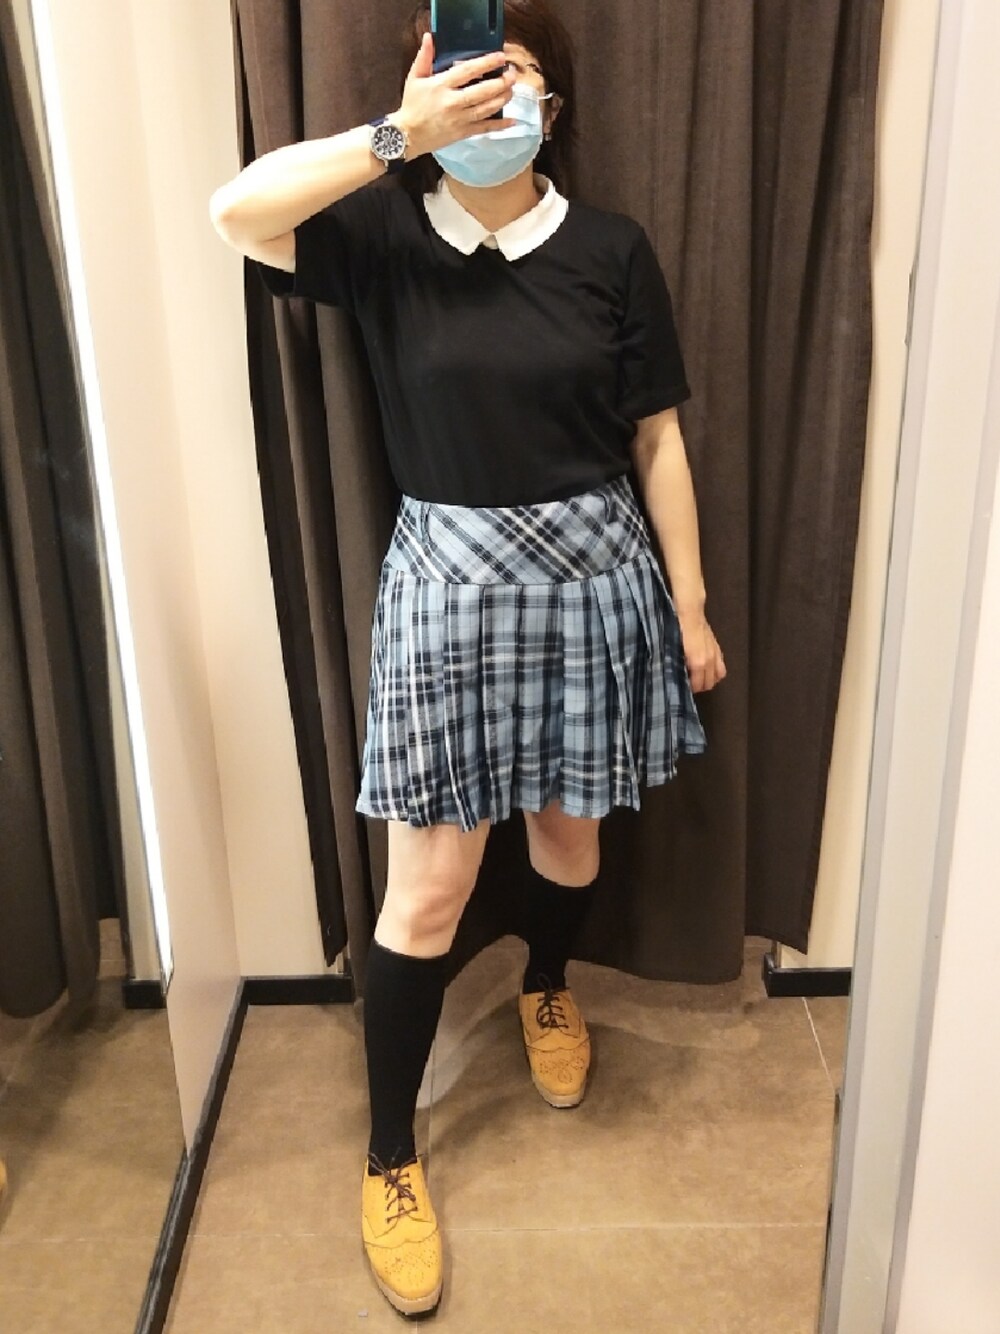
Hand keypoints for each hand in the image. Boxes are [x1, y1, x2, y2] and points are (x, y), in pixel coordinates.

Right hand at [391, 33, 517, 158]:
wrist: (407, 135)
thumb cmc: (412, 105)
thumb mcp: (414, 78)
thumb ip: (424, 57)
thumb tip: (429, 37)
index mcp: (442, 86)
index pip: (468, 71)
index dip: (486, 63)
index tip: (500, 58)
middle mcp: (453, 102)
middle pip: (483, 91)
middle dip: (501, 82)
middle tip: (512, 74)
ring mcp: (459, 119)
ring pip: (486, 109)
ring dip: (502, 99)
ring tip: (512, 90)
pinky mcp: (462, 133)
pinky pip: (484, 129)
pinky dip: (499, 126)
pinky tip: (512, 121)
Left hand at [676, 608, 726, 692]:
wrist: (690, 612)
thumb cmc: (677, 630)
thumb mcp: (673, 649)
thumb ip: (676, 665)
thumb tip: (673, 676)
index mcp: (698, 663)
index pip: (698, 685)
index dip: (690, 689)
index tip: (681, 688)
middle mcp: (709, 661)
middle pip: (709, 683)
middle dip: (699, 686)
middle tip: (688, 683)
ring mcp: (715, 654)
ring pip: (718, 676)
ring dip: (709, 679)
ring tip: (698, 678)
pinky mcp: (718, 648)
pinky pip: (721, 666)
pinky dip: (715, 671)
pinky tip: (707, 669)